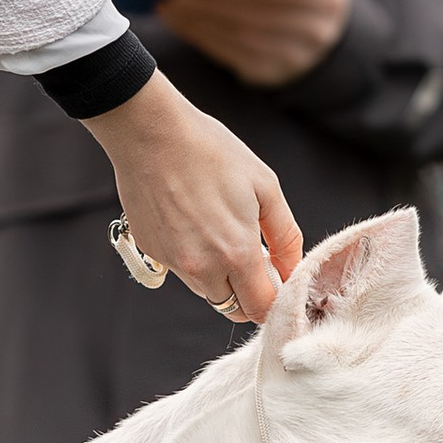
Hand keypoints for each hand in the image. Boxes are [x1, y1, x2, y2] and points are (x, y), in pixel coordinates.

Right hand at [88, 69, 301, 322]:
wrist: (152, 134)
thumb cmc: (211, 152)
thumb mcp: (265, 187)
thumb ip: (285, 235)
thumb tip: (291, 267)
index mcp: (236, 254)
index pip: (261, 308)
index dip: (275, 299)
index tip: (278, 277)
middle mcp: (202, 268)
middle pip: (234, 308)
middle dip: (250, 294)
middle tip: (255, 260)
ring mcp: (172, 263)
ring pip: (207, 291)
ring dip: (221, 278)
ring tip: (221, 233)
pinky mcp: (151, 252)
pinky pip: (180, 270)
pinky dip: (193, 259)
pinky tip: (193, 222)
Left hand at [154, 0, 349, 88]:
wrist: (317, 29)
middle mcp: (317, 32)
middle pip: (258, 20)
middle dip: (213, 6)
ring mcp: (294, 58)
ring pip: (240, 40)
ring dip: (199, 21)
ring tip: (170, 4)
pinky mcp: (269, 74)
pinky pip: (230, 56)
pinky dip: (200, 36)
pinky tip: (178, 20)